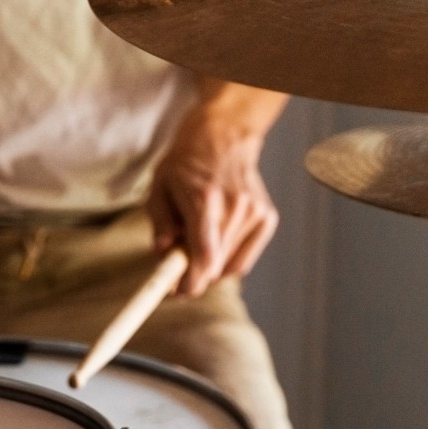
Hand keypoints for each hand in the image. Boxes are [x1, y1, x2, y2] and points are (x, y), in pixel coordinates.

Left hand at [147, 92, 283, 294]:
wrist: (224, 136)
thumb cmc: (186, 163)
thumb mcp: (160, 187)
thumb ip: (160, 223)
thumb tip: (163, 253)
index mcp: (205, 199)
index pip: (205, 255)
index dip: (191, 282)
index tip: (177, 292)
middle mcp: (235, 207)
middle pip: (215, 265)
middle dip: (193, 274)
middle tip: (177, 268)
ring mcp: (255, 212)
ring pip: (229, 266)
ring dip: (209, 265)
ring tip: (196, 240)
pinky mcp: (267, 218)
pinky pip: (243, 260)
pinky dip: (227, 260)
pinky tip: (217, 238)